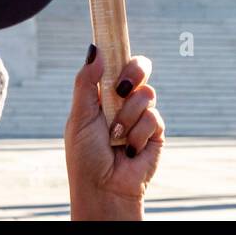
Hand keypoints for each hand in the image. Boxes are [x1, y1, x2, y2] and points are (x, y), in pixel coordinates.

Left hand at [64, 47, 164, 220]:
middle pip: (139, 69)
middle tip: (122, 88)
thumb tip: (95, 49)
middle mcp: (123, 102)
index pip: (115, 64)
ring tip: (116, 137)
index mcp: (102, 95)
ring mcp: (141, 116)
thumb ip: (86, 82)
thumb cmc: (85, 157)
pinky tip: (129, 151)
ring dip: (128, 116)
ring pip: (146, 93)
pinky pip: (154, 117)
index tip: (117, 44)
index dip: (119, 54)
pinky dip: (139, 133)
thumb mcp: (79, 117)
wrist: (104, 190)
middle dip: (133, 73)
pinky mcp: (156, 133)